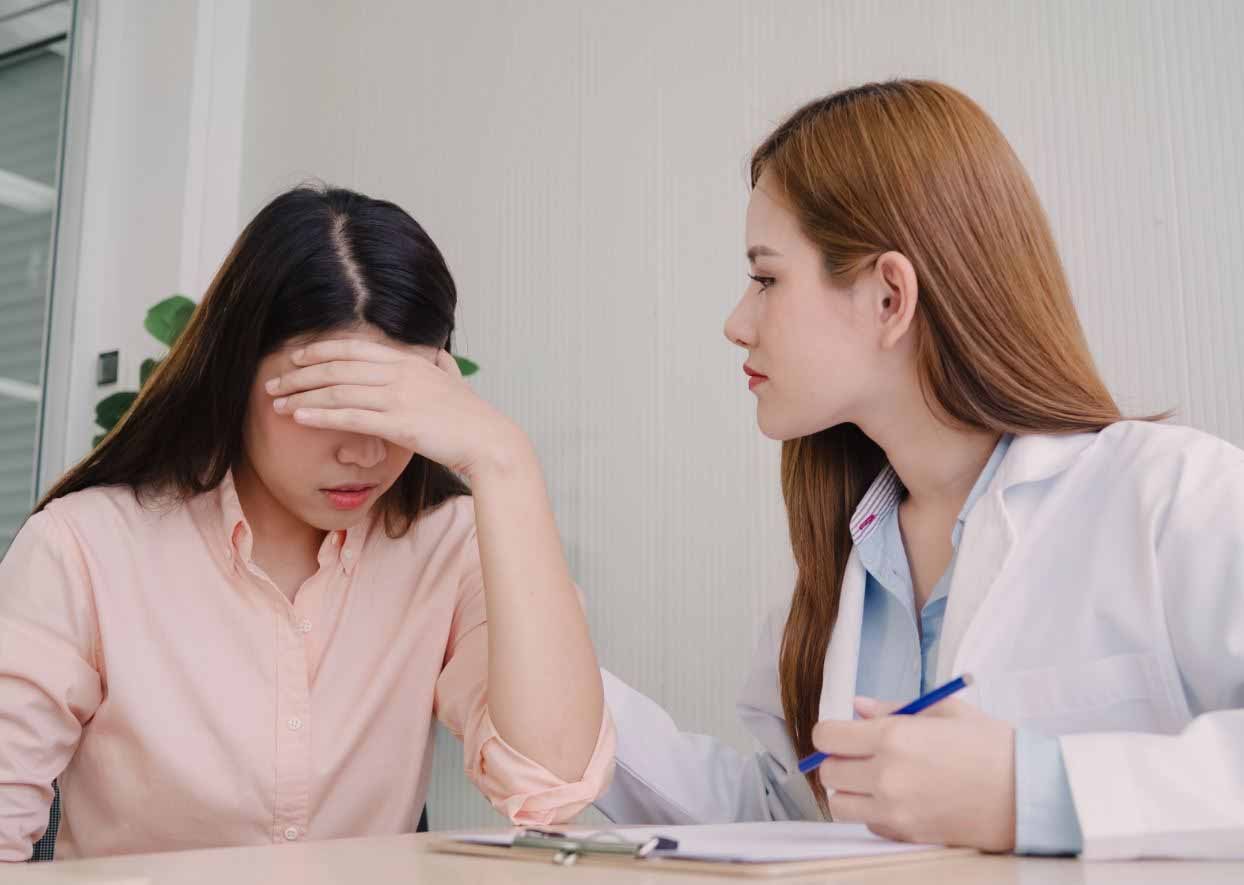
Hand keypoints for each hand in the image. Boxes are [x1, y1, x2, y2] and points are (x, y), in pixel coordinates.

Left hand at [266, 338, 526, 478]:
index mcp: (409, 360)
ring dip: (302, 395)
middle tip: (274, 381)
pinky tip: (299, 417)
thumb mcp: (456, 380)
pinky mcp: (398, 424)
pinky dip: (320, 415)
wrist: (489, 441)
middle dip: (300, 373)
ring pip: (338, 390)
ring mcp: (398, 397)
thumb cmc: (472, 416)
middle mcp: (399, 373)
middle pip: (337, 367)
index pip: (354, 347)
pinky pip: (350, 416)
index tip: (296, 357)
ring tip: (276, 403)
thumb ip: (442, 365)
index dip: (320, 350)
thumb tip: (439, 353)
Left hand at [813, 696, 1015, 851]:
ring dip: (850, 791)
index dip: (829, 733)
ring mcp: (895, 811)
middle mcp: (886, 776)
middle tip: (860, 754)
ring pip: (840, 804)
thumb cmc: (993, 747)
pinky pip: (869, 825)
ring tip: (875, 780)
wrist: (1030, 793)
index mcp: (893, 738)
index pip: (827, 737)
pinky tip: (899, 799)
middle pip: (828, 772)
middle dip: (838, 760)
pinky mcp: (907, 835)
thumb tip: (857, 706)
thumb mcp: (944, 711)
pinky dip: (874, 813)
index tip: (840, 733)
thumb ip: (893, 708)